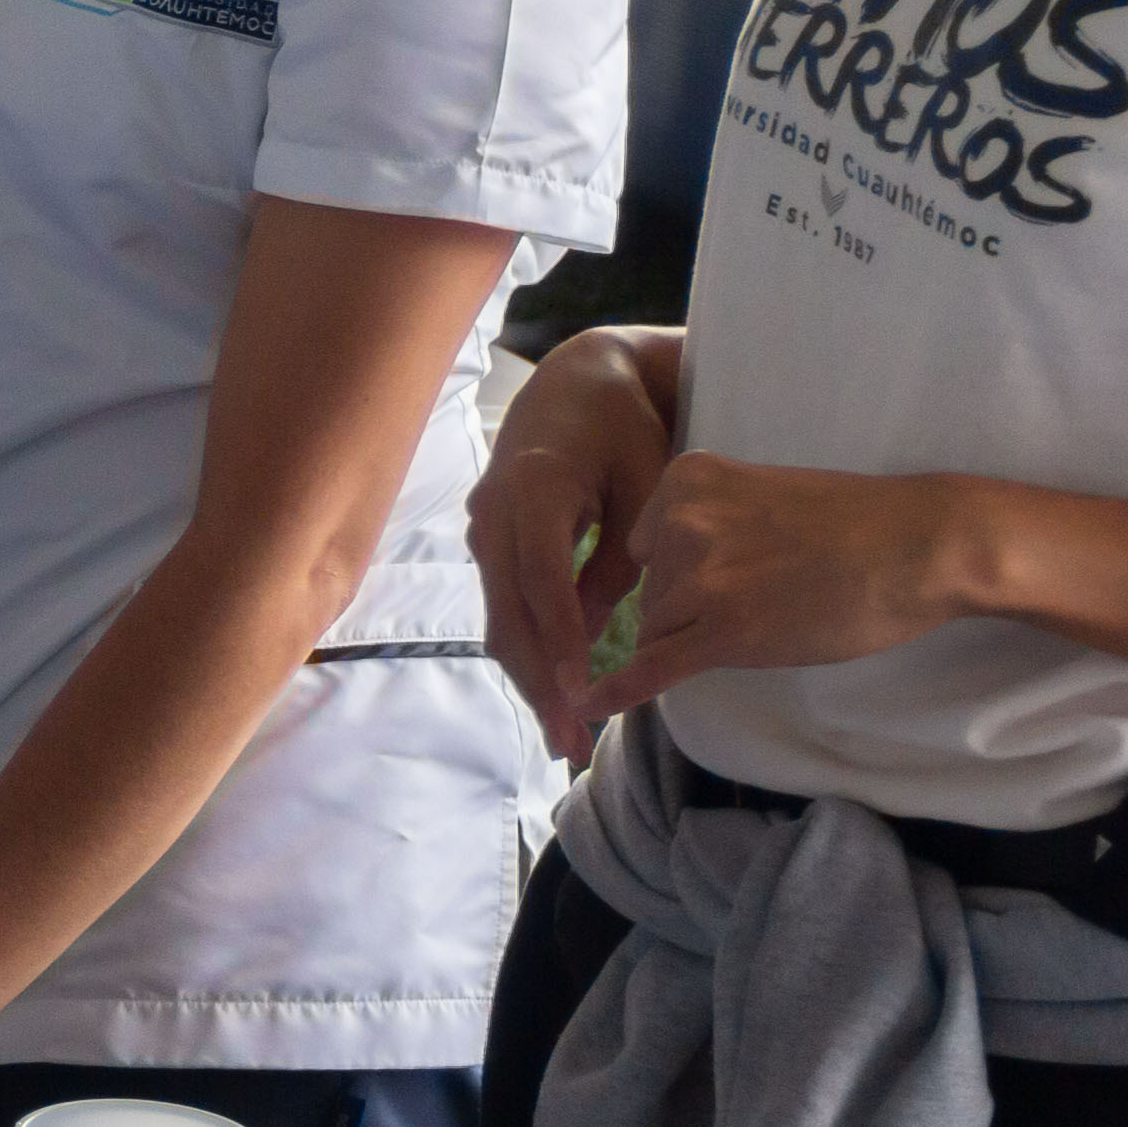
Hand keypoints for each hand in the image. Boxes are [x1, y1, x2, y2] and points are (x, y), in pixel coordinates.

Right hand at [469, 328, 676, 757]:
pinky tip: (552, 690)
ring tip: (564, 733)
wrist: (579, 383)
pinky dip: (527, 650)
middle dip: (537, 683)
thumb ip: (620, 559)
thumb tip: (593, 632)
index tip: (581, 693)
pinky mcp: (491, 542)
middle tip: (571, 743)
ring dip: (528, 677)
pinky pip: (503, 604)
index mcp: (535, 487)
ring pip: (498, 616)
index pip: (541, 578)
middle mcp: (494, 512)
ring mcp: (484, 527)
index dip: (559, 638)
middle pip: (507, 612)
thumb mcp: (643, 487)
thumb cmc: (623, 429)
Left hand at [585, 454, 984, 717]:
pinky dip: (616, 690)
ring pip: (659, 631)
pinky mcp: (724, 632)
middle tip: (771, 597)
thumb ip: (702, 523)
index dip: (689, 575)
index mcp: (684, 479)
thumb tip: (663, 577)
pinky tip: (584, 704)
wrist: (918, 546)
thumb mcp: (757, 494)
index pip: (647, 548)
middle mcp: (678, 523)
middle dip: (696, 611)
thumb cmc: (851, 525)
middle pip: (652, 593)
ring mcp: (699, 578)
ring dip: (703, 641)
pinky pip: (653, 667)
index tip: (741, 573)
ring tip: (776, 615)